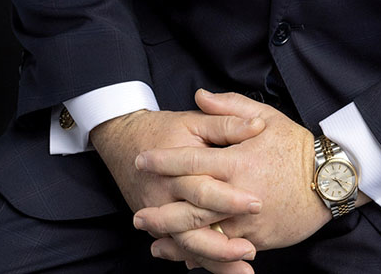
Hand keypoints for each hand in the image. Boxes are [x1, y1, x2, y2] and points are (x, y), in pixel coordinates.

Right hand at [91, 106, 265, 264]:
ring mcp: (158, 214)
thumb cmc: (163, 129)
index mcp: (174, 168)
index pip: (203, 188)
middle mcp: (163, 196)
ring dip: (215, 260)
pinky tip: (224, 269)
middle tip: (252, 249)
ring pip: (187, 243)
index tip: (258, 205)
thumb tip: (257, 126)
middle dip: (224, 240)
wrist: (123, 142)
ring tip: (243, 269)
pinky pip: (181, 247)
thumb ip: (226, 122)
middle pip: (193, 224)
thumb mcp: (195, 121)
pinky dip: (202, 260)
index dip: (230, 199)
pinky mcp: (158, 227)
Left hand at [134, 90, 332, 268]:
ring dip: (177, 240)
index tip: (142, 159)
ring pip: (206, 234)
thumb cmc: (295, 145)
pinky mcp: (259, 238)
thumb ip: (229, 108)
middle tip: (138, 215)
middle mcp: (239, 193)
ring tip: (154, 242)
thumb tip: (199, 96)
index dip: (164, 161)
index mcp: (238, 161)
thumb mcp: (265, 116)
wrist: (330, 178)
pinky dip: (204, 255)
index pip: (192, 162)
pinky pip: (226, 250)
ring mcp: (248, 220)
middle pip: (192, 206)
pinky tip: (186, 257)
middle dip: (162, 212)